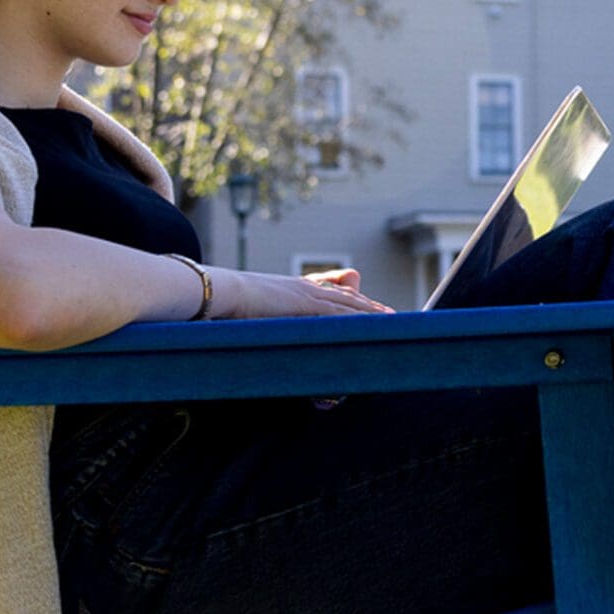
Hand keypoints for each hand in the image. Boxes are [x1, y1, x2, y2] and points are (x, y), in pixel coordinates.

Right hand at [214, 267, 395, 318]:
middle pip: (346, 298)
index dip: (353, 302)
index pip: (331, 295)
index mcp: (293, 289)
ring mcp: (306, 295)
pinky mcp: (305, 305)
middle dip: (370, 307)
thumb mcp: (253, 311)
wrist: (221, 291)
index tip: (370, 308)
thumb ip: (267, 317)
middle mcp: (304, 288)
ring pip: (348, 305)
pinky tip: (372, 325)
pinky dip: (358, 319)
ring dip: (371, 313)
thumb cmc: (229, 305)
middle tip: (392, 316)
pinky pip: (339, 313)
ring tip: (393, 321)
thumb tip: (265, 325)